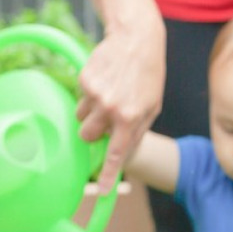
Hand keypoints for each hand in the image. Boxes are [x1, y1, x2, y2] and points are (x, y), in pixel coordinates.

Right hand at [76, 20, 165, 193]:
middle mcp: (112, 109)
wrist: (136, 40)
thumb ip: (137, 131)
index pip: (116, 153)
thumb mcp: (153, 107)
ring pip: (81, 118)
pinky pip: (79, 99)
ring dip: (91, 113)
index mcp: (132, 118)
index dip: (108, 174)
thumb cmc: (148, 77)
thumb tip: (122, 153)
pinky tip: (105, 80)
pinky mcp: (84, 80)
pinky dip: (89, 95)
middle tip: (106, 119)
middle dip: (93, 133)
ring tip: (109, 94)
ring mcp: (96, 94)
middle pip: (88, 136)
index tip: (102, 192)